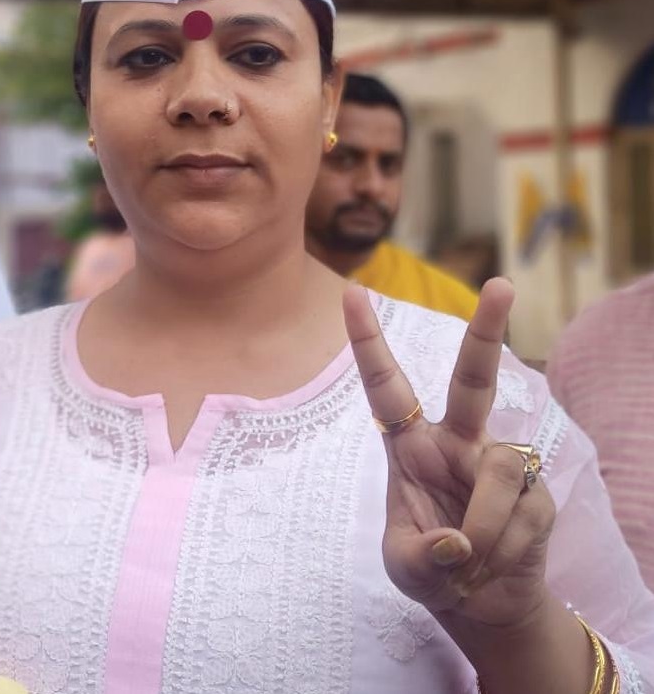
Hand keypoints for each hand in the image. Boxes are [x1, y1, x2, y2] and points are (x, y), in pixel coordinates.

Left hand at [342, 278, 556, 629]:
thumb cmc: (433, 570)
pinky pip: (521, 510)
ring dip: (484, 524)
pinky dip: (502, 546)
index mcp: (411, 446)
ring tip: (471, 560)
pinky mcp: (537, 492)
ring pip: (499, 469)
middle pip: (473, 380)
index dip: (369, 342)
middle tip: (501, 284)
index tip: (352, 293)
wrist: (482, 605)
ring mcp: (499, 463)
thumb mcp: (406, 568)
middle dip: (486, 331)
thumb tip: (459, 541)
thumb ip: (423, 556)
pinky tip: (494, 564)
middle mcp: (456, 442)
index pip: (386, 387)